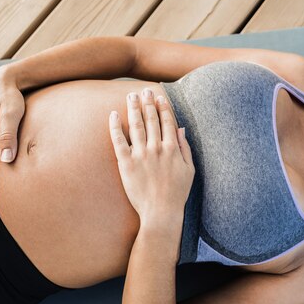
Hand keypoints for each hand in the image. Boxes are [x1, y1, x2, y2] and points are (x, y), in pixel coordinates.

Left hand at [109, 88, 193, 219]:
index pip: (167, 122)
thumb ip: (185, 148)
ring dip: (133, 108)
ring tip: (130, 96)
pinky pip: (118, 141)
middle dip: (147, 102)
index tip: (159, 97)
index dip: (162, 107)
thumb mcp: (189, 170)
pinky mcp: (126, 164)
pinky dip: (115, 126)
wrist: (161, 212)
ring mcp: (141, 155)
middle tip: (143, 90)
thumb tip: (181, 129)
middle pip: (151, 119)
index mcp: (172, 149)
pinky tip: (113, 114)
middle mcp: (157, 148)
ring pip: (136, 126)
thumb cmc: (177, 194)